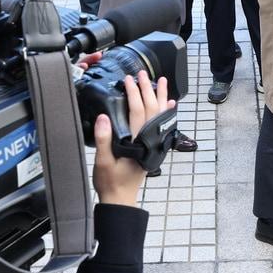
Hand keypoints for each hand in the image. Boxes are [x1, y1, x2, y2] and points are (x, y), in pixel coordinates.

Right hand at [92, 69, 173, 207]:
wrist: (120, 199)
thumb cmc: (110, 182)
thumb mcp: (103, 161)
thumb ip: (103, 139)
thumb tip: (103, 116)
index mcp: (137, 141)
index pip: (136, 111)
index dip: (132, 93)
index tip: (128, 79)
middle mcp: (148, 140)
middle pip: (150, 109)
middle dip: (147, 89)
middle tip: (143, 73)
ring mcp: (152, 143)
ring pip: (159, 115)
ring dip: (160, 97)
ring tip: (162, 81)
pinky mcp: (151, 147)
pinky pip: (161, 126)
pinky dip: (166, 113)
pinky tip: (169, 104)